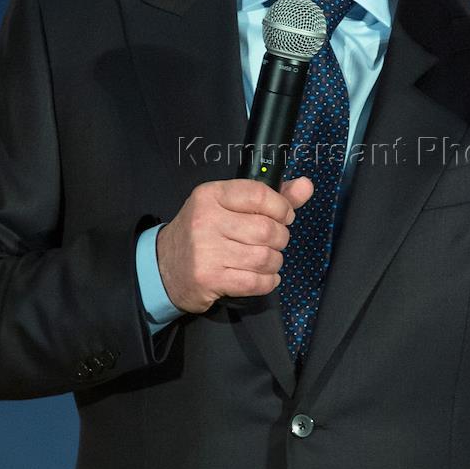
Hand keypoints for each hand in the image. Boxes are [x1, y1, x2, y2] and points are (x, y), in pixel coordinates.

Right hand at [156, 177, 313, 313]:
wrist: (163, 266)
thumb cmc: (203, 233)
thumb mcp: (228, 206)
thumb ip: (270, 197)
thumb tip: (306, 186)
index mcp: (211, 195)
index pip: (260, 194)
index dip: (282, 207)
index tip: (284, 216)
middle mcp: (206, 219)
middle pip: (267, 229)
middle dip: (280, 238)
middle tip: (273, 242)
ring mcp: (206, 250)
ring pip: (264, 257)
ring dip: (274, 262)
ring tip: (265, 260)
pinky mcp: (209, 278)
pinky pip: (255, 282)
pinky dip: (267, 281)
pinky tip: (261, 277)